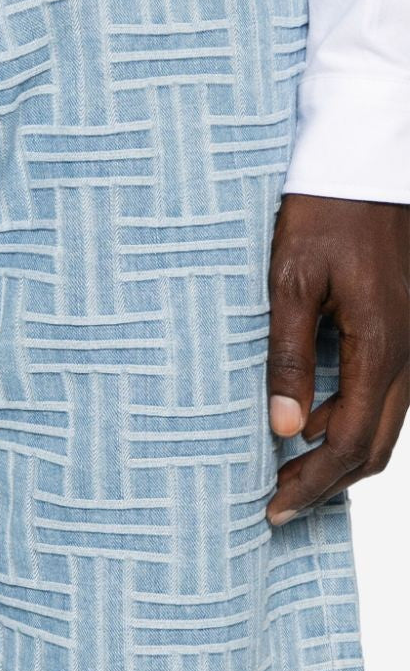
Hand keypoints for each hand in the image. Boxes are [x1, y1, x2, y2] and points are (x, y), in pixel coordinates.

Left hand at [266, 194, 409, 524]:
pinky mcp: (405, 327)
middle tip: (276, 500)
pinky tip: (310, 418)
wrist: (364, 161)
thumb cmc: (322, 213)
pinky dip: (352, 419)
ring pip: (386, 422)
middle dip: (327, 482)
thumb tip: (285, 427)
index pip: (352, 443)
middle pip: (376, 446)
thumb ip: (288, 356)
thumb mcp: (290, 281)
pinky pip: (387, 392)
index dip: (314, 484)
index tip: (274, 509)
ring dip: (340, 452)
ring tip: (284, 466)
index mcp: (382, 346)